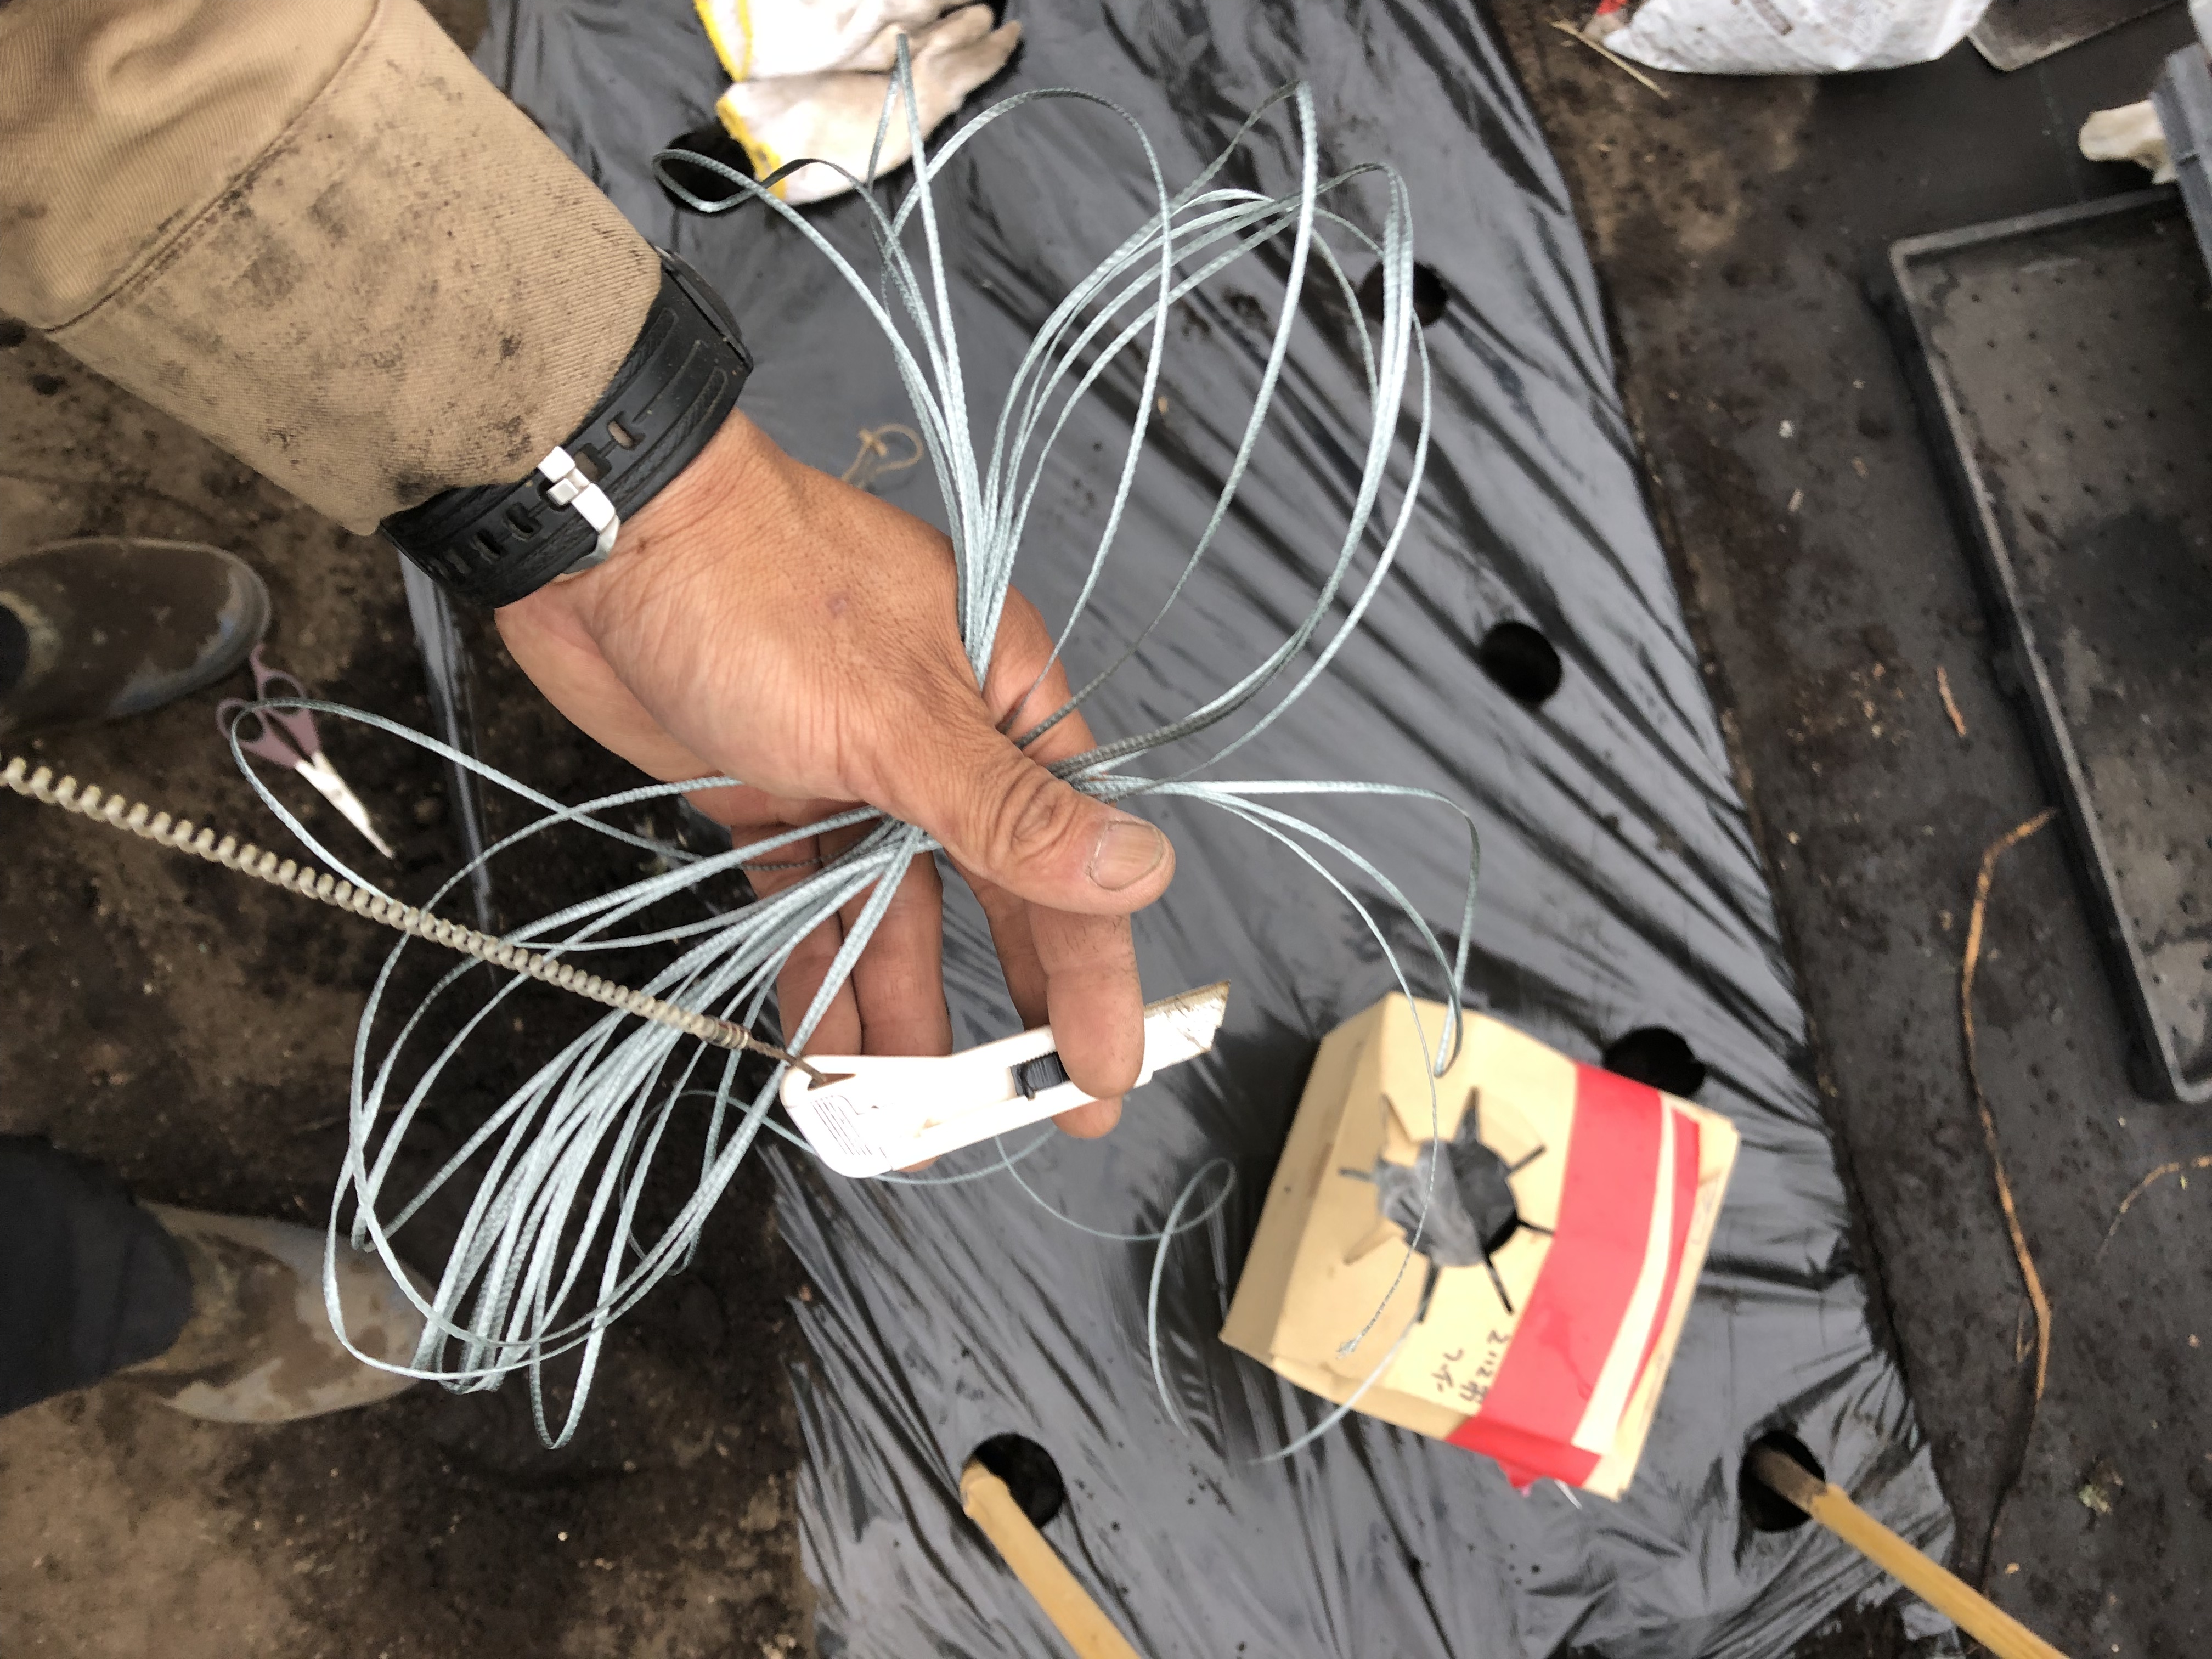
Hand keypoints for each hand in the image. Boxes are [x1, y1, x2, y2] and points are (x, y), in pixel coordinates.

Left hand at [493, 411, 1174, 1135]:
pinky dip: (820, 976)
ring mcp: (853, 774)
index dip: (1093, 971)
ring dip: (902, 1011)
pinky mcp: (771, 800)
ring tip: (909, 1116)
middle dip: (1010, 1007)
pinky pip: (811, 908)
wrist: (602, 541)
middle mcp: (940, 742)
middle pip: (994, 898)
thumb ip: (1013, 811)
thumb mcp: (902, 717)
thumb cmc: (761, 591)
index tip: (1101, 1071)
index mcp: (1002, 699)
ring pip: (897, 916)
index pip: (1072, 853)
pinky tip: (828, 1052)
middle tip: (1029, 1111)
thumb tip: (1139, 871)